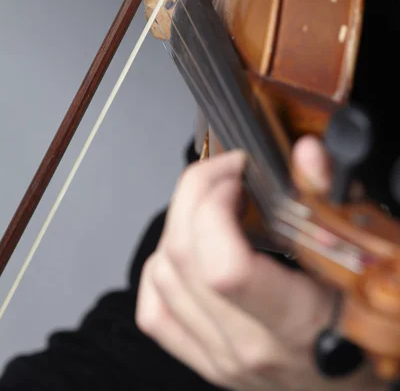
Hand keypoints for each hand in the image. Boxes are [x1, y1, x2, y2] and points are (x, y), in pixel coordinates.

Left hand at [136, 138, 383, 390]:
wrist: (349, 387)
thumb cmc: (364, 329)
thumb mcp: (360, 260)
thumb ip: (331, 201)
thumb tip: (307, 154)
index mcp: (295, 322)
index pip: (225, 267)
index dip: (216, 205)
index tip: (239, 177)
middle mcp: (248, 344)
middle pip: (181, 257)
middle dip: (193, 192)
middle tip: (223, 174)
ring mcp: (218, 355)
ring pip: (161, 275)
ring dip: (177, 222)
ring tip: (210, 205)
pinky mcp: (203, 359)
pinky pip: (153, 310)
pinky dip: (160, 268)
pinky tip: (187, 251)